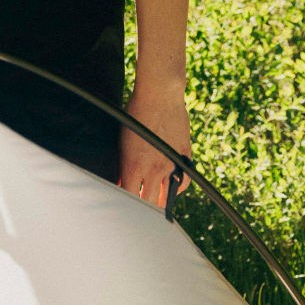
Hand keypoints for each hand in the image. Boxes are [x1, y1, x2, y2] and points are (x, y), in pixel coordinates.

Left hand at [118, 82, 190, 204]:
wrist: (159, 93)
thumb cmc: (135, 112)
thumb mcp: (122, 139)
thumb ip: (122, 164)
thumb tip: (120, 182)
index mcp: (134, 165)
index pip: (129, 198)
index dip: (125, 206)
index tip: (123, 208)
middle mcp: (153, 169)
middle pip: (148, 203)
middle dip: (141, 209)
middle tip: (138, 210)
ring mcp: (171, 164)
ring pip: (166, 197)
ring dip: (159, 202)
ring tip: (153, 203)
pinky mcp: (184, 157)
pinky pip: (183, 183)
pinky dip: (177, 189)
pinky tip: (171, 188)